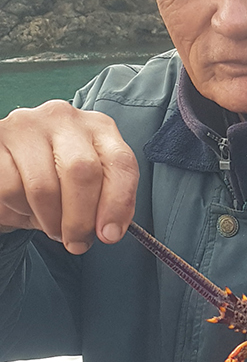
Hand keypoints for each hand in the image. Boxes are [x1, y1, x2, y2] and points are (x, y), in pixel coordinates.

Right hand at [0, 101, 138, 254]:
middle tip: (76, 242)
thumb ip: (105, 202)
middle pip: (82, 172)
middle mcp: (65, 119)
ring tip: (51, 225)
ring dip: (49, 220)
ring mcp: (28, 126)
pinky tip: (24, 206)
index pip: (120, 163)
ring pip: (43, 187)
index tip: (109, 235)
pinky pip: (10, 189)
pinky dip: (18, 210)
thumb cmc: (59, 177)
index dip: (118, 204)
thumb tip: (109, 231)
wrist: (14, 164)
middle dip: (80, 219)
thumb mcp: (90, 185)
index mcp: (98, 128)